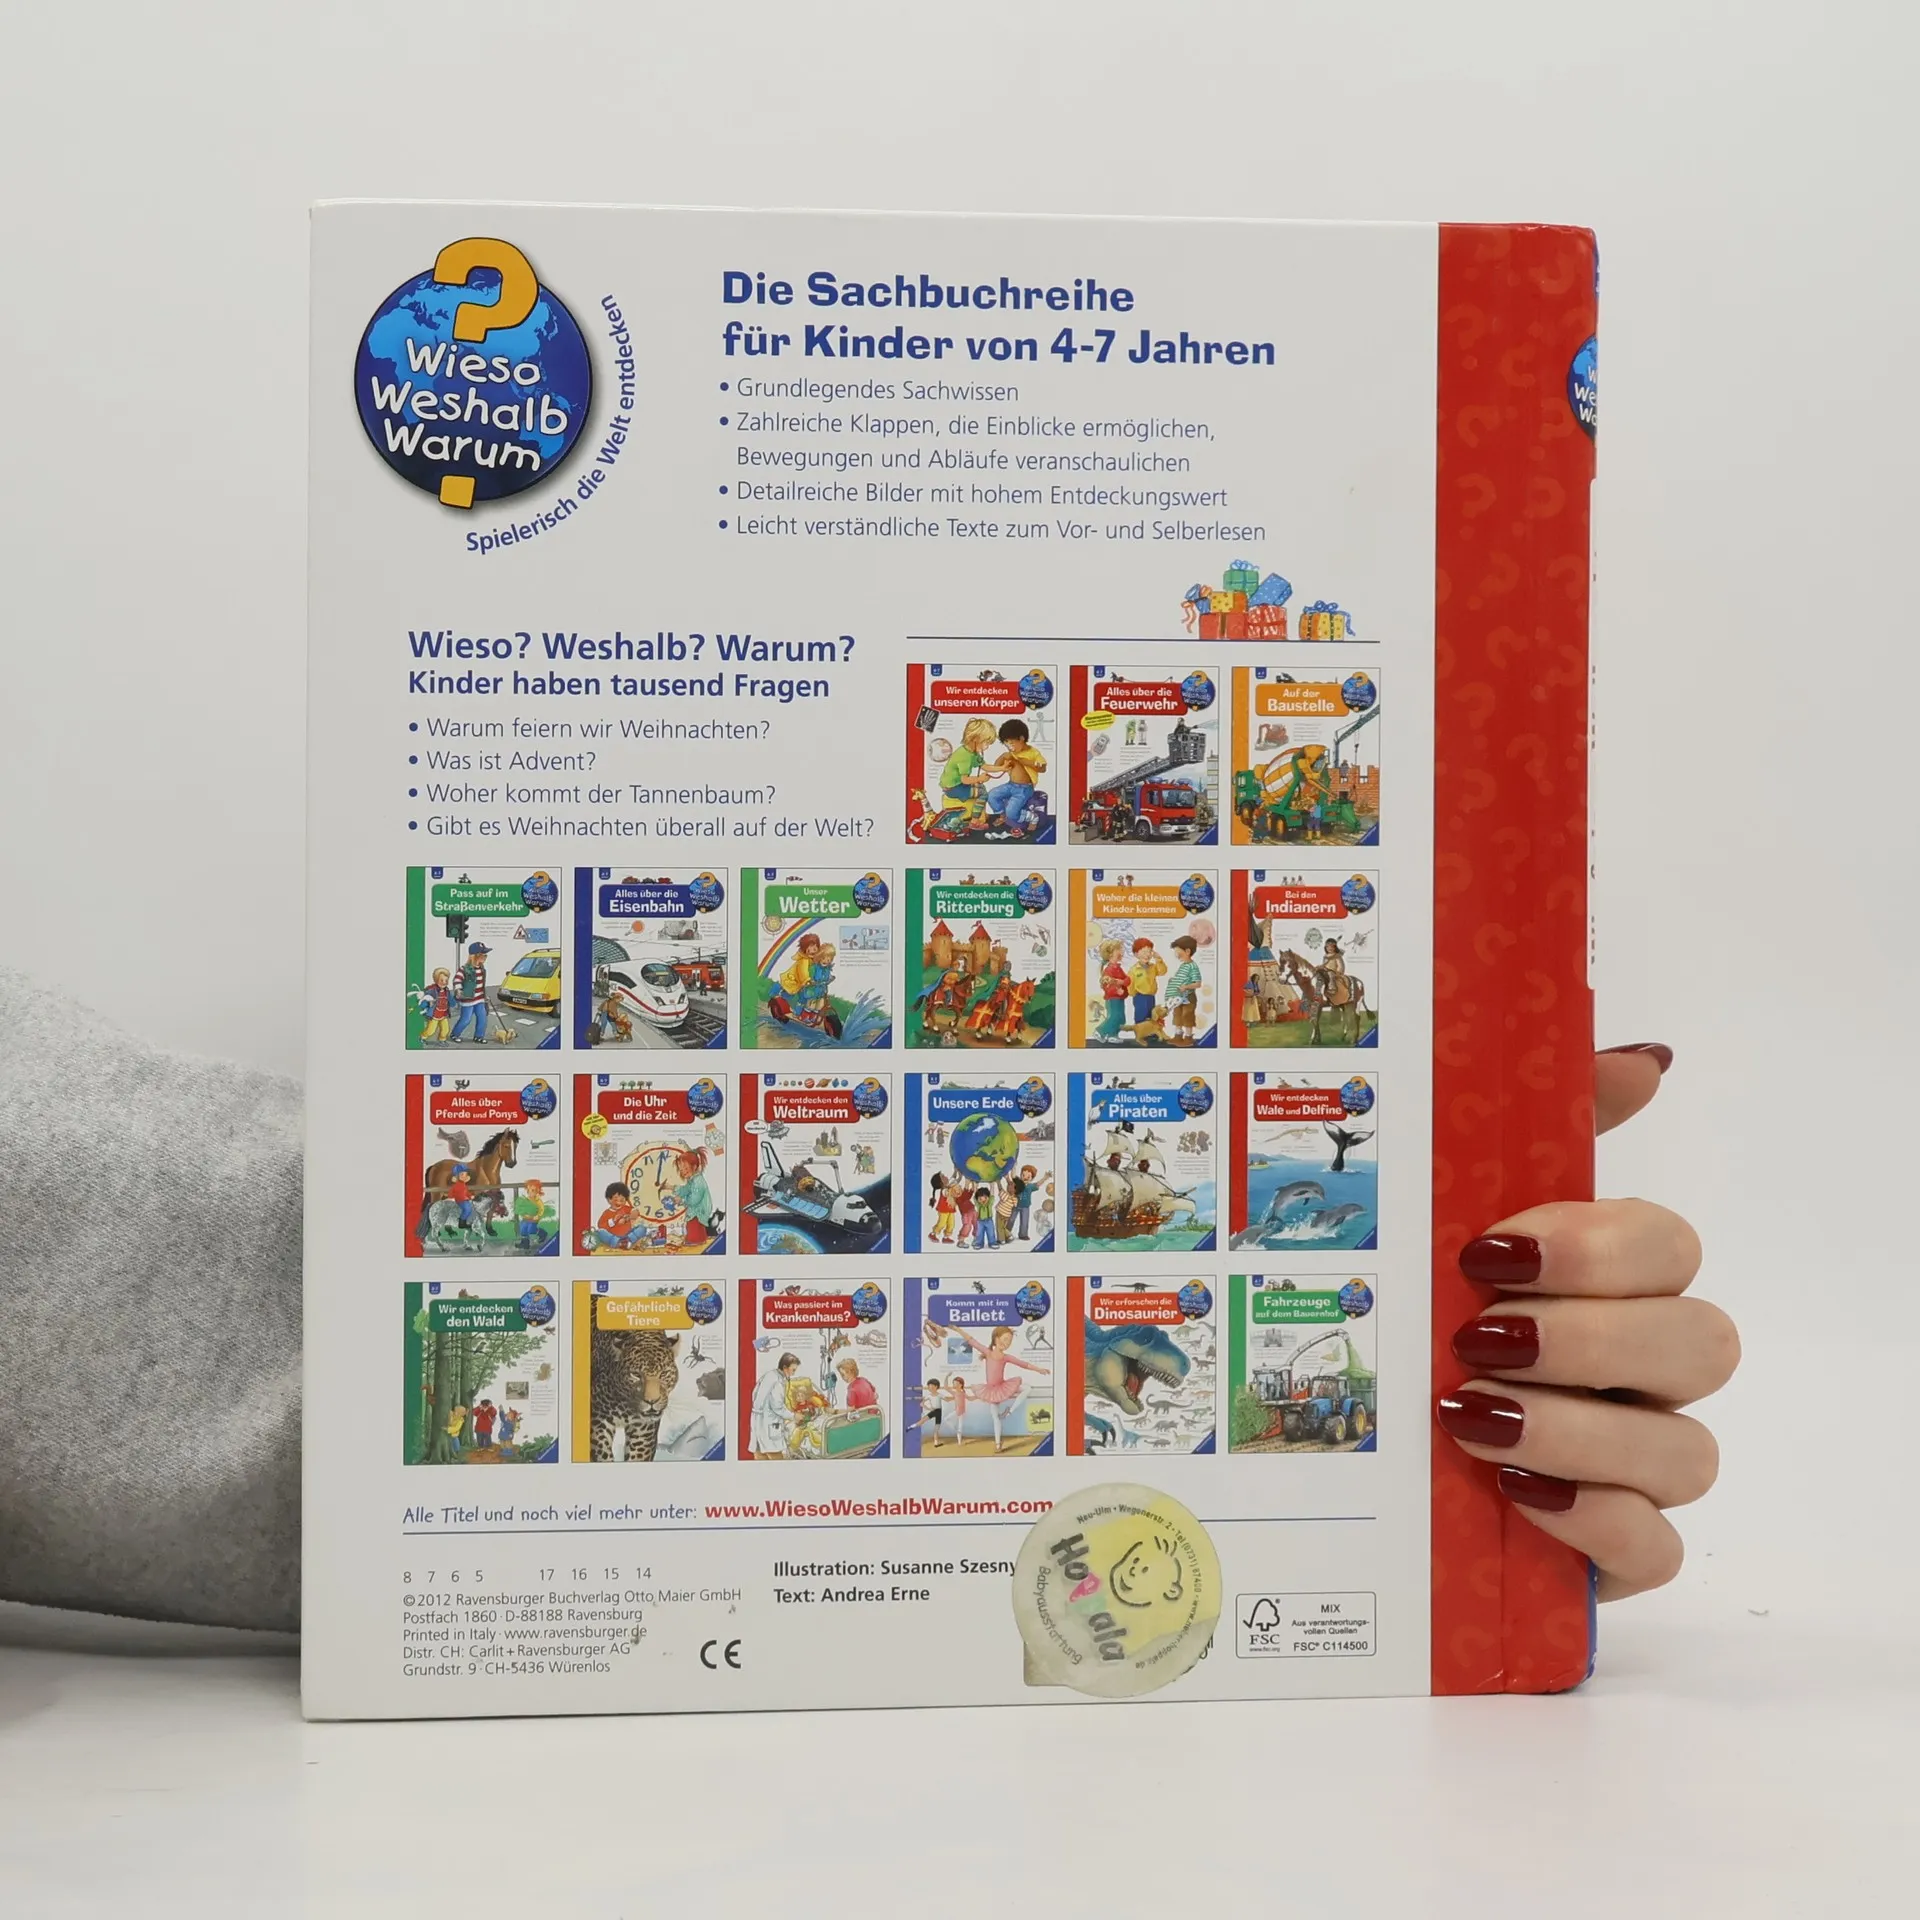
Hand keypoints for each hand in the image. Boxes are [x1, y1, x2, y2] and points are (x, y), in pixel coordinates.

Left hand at [1436, 1045, 1738, 1600]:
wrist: (1334, 1442)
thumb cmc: (1405, 1309)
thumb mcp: (1441, 1207)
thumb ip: (1539, 1127)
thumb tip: (1641, 1058)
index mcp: (1606, 1280)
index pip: (1667, 1245)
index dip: (1593, 1246)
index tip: (1484, 1251)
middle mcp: (1639, 1369)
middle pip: (1701, 1344)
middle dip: (1589, 1339)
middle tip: (1475, 1338)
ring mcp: (1635, 1463)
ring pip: (1688, 1451)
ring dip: (1580, 1430)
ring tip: (1469, 1415)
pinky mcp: (1612, 1549)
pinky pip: (1658, 1547)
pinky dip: (1595, 1521)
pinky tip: (1513, 1495)